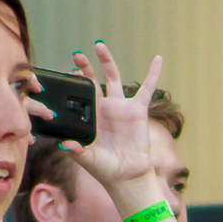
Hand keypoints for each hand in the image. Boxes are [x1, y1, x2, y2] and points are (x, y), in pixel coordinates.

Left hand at [58, 42, 165, 203]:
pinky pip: (147, 89)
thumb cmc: (106, 169)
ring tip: (99, 45)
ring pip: (114, 78)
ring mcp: (121, 107)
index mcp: (91, 117)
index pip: (81, 94)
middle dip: (85, 67)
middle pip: (93, 81)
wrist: (127, 176)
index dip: (75, 82)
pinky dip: (153, 74)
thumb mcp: (88, 159)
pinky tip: (157, 59)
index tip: (69, 72)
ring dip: (107, 61)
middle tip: (77, 54)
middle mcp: (105, 108)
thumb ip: (77, 151)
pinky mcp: (138, 110)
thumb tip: (65, 145)